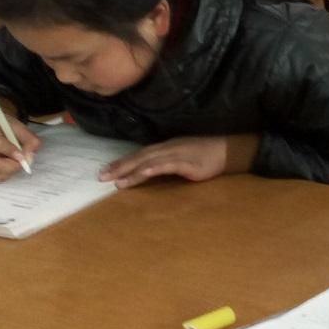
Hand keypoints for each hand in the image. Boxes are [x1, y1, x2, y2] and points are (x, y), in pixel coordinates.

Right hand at [0, 111, 40, 183]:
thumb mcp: (14, 125)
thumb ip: (27, 137)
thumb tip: (31, 154)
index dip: (11, 152)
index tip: (24, 156)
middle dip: (13, 165)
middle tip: (25, 161)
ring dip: (9, 172)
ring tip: (15, 162)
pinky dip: (3, 176)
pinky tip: (7, 167)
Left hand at [99, 136, 229, 188]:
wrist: (227, 150)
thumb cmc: (206, 155)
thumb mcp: (182, 157)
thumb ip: (167, 163)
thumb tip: (149, 171)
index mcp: (165, 147)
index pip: (139, 155)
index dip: (122, 162)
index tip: (105, 171)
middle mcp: (167, 148)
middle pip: (139, 157)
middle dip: (119, 167)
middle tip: (101, 177)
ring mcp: (177, 154)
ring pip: (149, 162)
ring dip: (131, 171)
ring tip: (116, 181)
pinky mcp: (187, 162)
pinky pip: (167, 166)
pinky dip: (154, 169)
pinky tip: (142, 173)